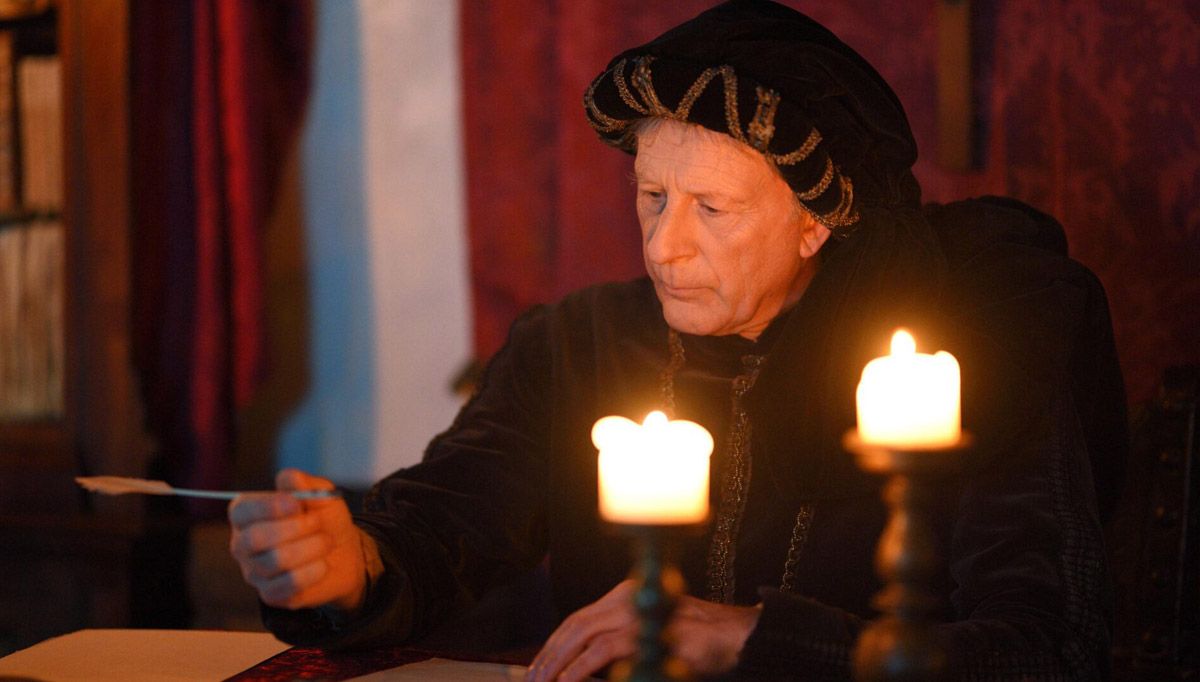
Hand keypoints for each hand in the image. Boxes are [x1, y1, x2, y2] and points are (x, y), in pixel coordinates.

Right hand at [228, 468, 381, 611]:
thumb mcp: (321, 495)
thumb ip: (305, 485)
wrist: (343, 552)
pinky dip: (311, 572)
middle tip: (319, 523)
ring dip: (310, 548)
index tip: (297, 505)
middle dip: (294, 529)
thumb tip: (289, 478)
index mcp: (247, 514)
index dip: (269, 507)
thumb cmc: (324, 518)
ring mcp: (254, 571)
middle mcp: (243, 543)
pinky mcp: (271, 594)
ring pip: (274, 562)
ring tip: (326, 541)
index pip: (242, 511)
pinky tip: (323, 564)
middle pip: (254, 539)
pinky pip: (286, 585)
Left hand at [525, 579, 760, 681]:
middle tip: (531, 677)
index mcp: (625, 596)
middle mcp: (625, 599)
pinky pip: (603, 650)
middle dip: (548, 653)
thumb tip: (585, 668)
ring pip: (581, 634)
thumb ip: (619, 647)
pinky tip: (566, 681)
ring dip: (557, 662)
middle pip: (574, 624)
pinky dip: (580, 667)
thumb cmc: (696, 642)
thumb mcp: (650, 639)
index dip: (555, 642)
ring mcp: (635, 613)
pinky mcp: (645, 633)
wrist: (733, 636)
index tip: (539, 664)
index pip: (578, 618)